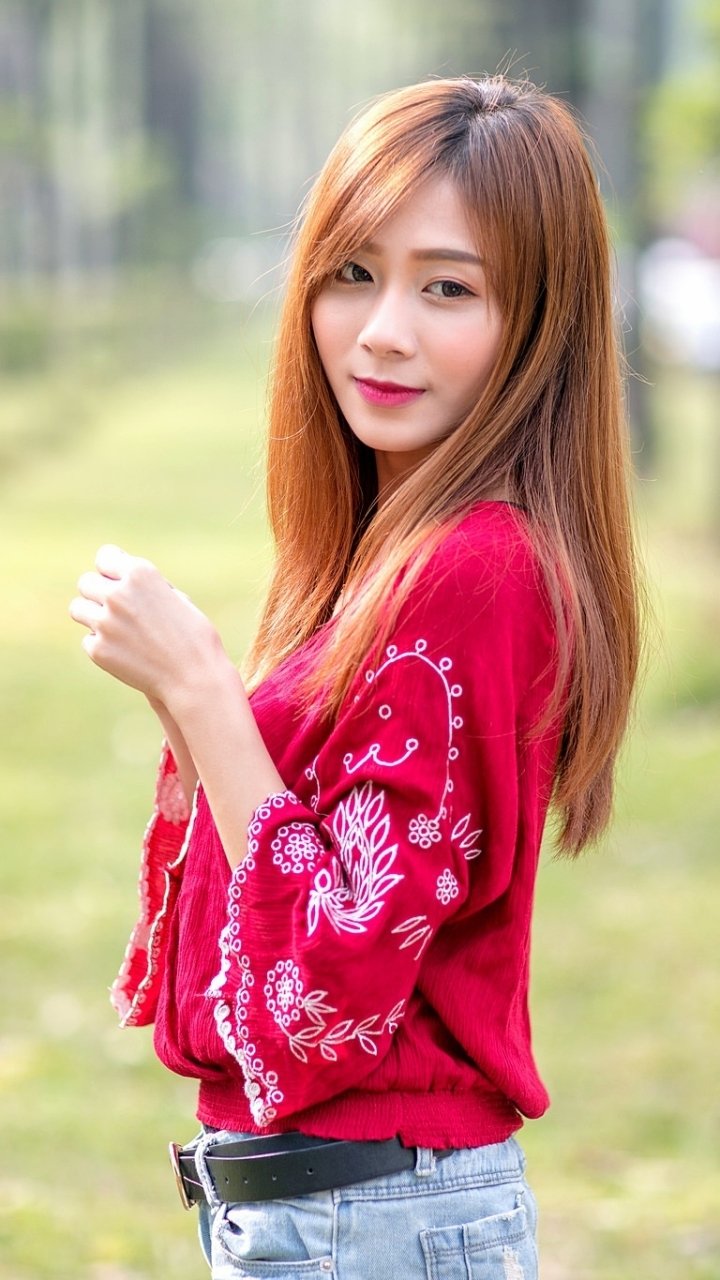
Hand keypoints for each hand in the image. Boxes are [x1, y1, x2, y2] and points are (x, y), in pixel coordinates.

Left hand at [69, 544, 227, 703]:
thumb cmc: (193, 637)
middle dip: (99, 593)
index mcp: (141, 574)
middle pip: (86, 582)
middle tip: (115, 609)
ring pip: (78, 608)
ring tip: (113, 628)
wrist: (194, 677)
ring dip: (92, 615)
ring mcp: (105, 622)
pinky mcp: (98, 649)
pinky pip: (88, 639)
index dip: (113, 571)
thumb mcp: (175, 598)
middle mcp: (119, 594)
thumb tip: (115, 580)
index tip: (119, 583)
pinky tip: (124, 652)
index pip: (105, 557)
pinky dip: (101, 645)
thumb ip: (144, 586)